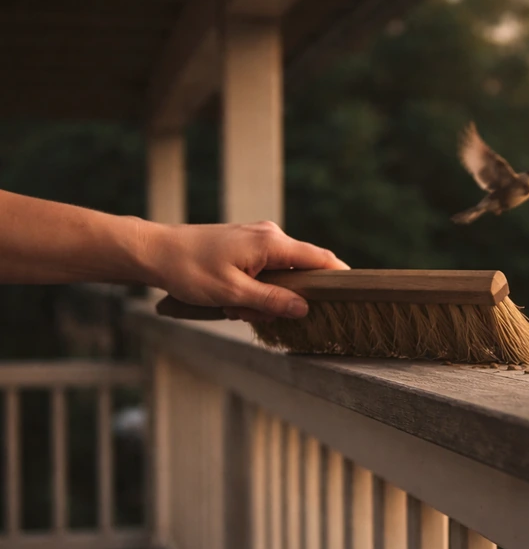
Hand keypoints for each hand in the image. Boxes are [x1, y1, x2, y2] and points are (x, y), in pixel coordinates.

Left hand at [144, 220, 347, 321]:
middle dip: (284, 299)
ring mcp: (257, 238)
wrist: (154, 251)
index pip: (320, 259)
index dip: (339, 277)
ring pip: (279, 275)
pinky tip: (230, 299)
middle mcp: (269, 235)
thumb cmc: (189, 270)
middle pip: (299, 272)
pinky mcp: (245, 245)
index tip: (353, 295)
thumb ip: (272, 301)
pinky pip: (264, 271)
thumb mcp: (232, 293)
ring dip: (262, 297)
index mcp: (271, 242)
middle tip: (252, 314)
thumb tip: (304, 307)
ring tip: (232, 306)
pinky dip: (253, 289)